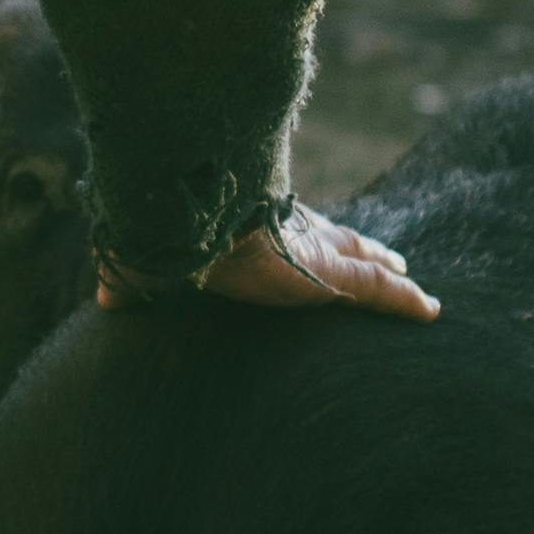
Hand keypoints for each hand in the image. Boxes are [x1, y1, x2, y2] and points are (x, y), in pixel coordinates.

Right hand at [100, 204, 438, 319]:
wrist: (186, 222)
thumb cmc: (164, 235)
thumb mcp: (146, 260)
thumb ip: (131, 278)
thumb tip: (104, 298)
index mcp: (251, 235)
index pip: (290, 235)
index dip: (314, 239)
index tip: (331, 245)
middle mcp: (288, 237)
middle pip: (336, 243)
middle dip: (361, 251)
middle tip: (389, 260)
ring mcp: (314, 253)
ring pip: (364, 265)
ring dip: (388, 275)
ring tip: (414, 288)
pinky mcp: (331, 274)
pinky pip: (378, 292)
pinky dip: (404, 302)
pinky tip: (429, 311)